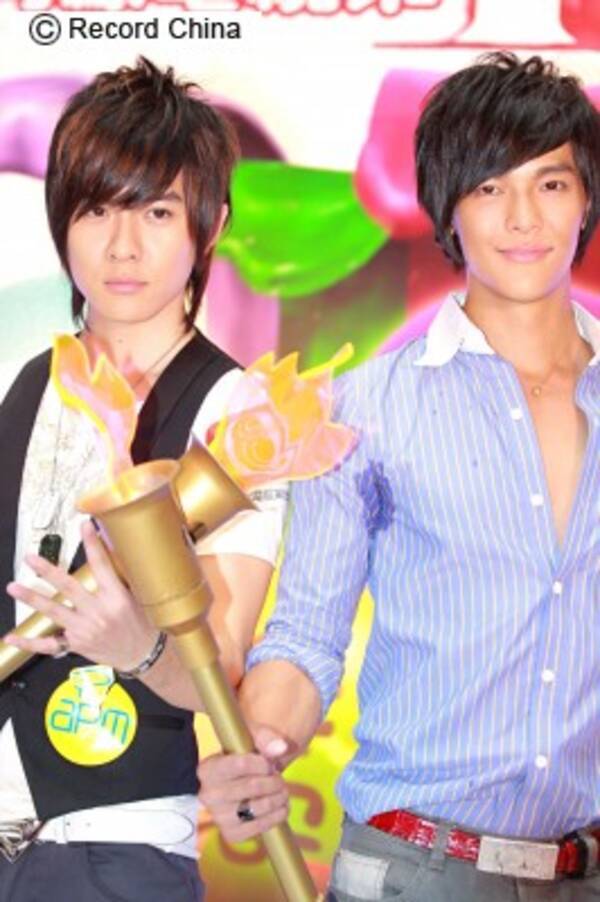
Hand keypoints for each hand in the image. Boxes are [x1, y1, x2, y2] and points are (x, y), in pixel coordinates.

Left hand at [5, 520, 157, 671]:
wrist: (142, 654)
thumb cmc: (142, 624)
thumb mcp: (138, 597)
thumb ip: (121, 578)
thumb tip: (109, 550)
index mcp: (116, 598)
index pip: (102, 565)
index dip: (92, 544)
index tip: (85, 526)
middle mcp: (99, 613)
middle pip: (69, 588)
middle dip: (48, 571)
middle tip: (31, 558)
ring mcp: (85, 630)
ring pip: (54, 612)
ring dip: (32, 598)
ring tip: (14, 587)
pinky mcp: (76, 644)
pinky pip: (49, 645)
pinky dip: (29, 642)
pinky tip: (12, 636)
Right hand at [198, 724, 289, 841]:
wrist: (243, 780)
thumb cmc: (246, 754)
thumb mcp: (252, 737)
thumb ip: (266, 737)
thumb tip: (280, 748)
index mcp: (207, 769)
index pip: (241, 765)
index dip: (263, 764)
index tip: (269, 763)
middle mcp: (207, 795)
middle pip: (253, 786)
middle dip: (274, 780)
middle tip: (279, 777)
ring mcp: (218, 817)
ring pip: (258, 807)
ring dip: (279, 797)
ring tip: (282, 790)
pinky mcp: (231, 833)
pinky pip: (259, 827)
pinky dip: (276, 816)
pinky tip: (281, 806)